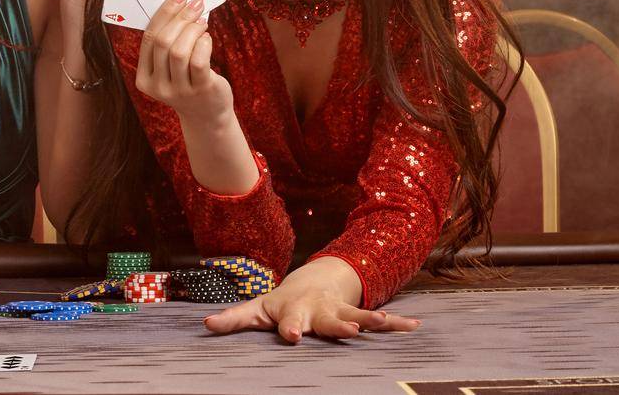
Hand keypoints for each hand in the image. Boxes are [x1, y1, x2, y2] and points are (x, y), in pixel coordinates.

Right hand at [134, 0, 232, 120]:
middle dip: (180, 17)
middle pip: (163, 42)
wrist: (207, 116)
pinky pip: (199, 60)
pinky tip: (207, 38)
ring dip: (193, 29)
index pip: (148, 38)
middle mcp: (158, 87)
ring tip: (202, 21)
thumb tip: (179, 6)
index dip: (163, 13)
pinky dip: (204, 43)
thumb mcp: (170, 69)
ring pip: (180, 50)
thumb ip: (168, 45)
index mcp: (144, 78)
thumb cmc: (188, 83)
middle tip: (195, 3)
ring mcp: (179, 91)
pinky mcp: (200, 90)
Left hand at [203, 260, 420, 342]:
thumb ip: (232, 319)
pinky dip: (397, 323)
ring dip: (370, 319)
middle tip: (347, 331)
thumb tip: (204, 324)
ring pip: (356, 315)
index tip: (292, 337)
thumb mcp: (255, 310)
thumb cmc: (279, 304)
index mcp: (291, 312)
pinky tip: (414, 326)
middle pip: (325, 320)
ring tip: (385, 322)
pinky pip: (379, 318)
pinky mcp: (355, 312)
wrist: (310, 281)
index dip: (289, 328)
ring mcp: (338, 310)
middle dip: (334, 326)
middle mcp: (317, 310)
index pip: (288, 321)